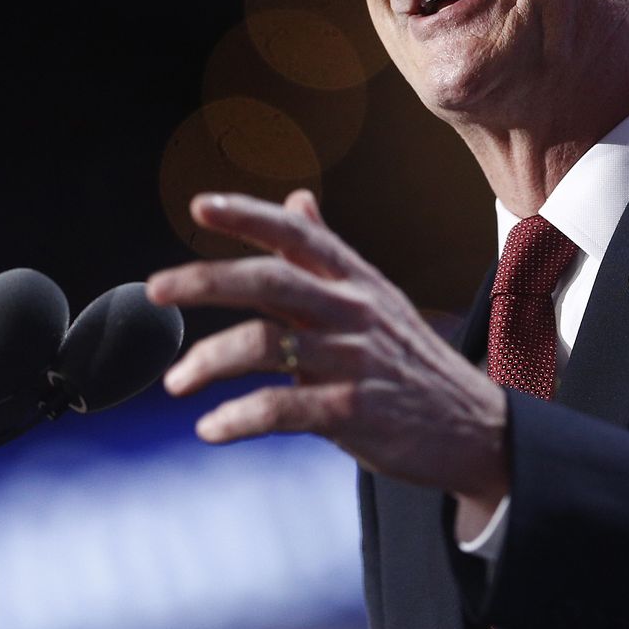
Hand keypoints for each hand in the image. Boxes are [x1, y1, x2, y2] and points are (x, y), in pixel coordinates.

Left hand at [147, 190, 509, 519]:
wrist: (474, 428)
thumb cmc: (410, 361)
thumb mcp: (376, 297)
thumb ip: (327, 254)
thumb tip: (296, 199)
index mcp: (356, 280)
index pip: (298, 236)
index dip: (249, 216)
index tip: (199, 205)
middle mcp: (355, 312)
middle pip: (272, 280)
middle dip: (207, 279)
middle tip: (155, 289)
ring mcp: (356, 361)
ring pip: (268, 345)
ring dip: (209, 360)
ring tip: (175, 383)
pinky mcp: (356, 412)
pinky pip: (283, 410)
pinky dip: (238, 419)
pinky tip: (210, 428)